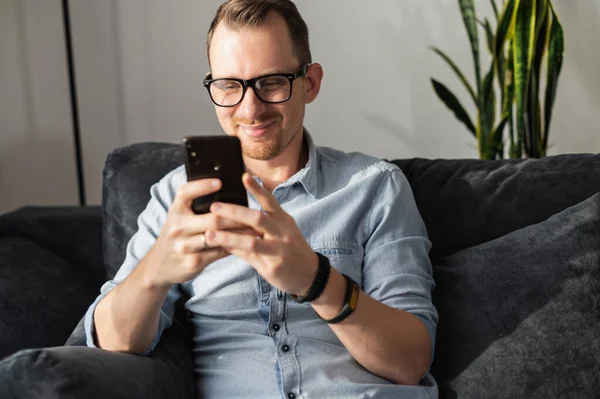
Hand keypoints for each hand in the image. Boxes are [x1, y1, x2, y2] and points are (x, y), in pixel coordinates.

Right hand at [143, 178, 258, 287]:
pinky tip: (245, 244)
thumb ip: (195, 205)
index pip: (186, 193)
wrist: (159, 266)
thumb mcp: (179, 217)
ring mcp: (184, 246)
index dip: (202, 186)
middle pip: (212, 218)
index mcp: (175, 210)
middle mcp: (178, 226)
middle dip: (235, 216)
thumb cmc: (178, 235)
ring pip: (218, 237)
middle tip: (254, 212)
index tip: (220, 182)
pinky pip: (218, 253)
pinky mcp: (192, 262)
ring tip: (256, 229)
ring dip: (239, 234)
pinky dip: (233, 248)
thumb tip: (225, 189)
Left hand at [206, 173, 317, 295]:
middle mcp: (283, 233)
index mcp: (284, 220)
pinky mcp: (273, 267)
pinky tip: (220, 247)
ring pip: (251, 241)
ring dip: (228, 237)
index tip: (244, 176)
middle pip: (257, 219)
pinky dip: (234, 251)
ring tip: (209, 234)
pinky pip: (249, 258)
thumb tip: (238, 208)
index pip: (270, 201)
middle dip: (234, 212)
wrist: (310, 275)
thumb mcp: (283, 231)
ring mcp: (279, 251)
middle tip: (214, 206)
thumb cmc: (292, 249)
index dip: (257, 189)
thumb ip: (264, 221)